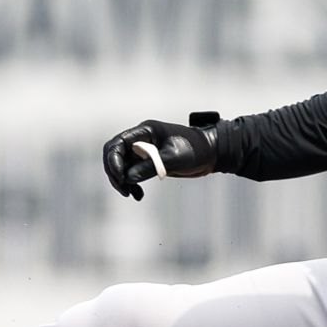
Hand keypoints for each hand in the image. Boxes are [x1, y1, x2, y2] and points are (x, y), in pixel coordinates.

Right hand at [101, 113, 224, 200]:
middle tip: (123, 189)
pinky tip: (138, 195)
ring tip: (132, 194)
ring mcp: (143, 151)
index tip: (121, 177)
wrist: (212, 153)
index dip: (114, 160)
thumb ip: (151, 166)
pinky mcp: (147, 162)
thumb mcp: (175, 158)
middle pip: (115, 154)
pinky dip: (131, 184)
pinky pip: (131, 173)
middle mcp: (141, 139)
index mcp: (146, 131)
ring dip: (122, 181)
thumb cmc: (196, 150)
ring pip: (121, 166)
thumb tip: (128, 177)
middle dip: (114, 172)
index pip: (119, 143)